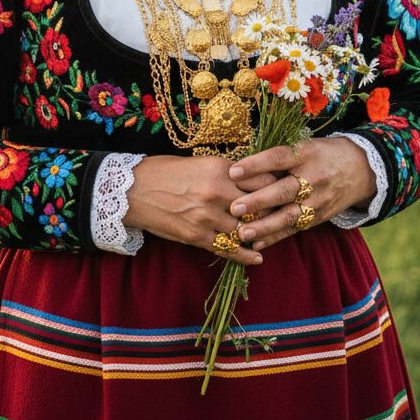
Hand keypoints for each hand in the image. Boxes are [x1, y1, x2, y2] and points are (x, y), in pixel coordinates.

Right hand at [125, 155, 275, 265]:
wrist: (134, 190)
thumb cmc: (166, 171)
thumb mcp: (201, 162)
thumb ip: (227, 172)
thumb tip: (252, 178)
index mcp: (220, 169)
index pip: (262, 179)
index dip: (276, 186)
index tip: (285, 190)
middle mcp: (218, 192)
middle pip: (259, 206)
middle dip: (273, 212)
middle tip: (285, 215)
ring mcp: (208, 217)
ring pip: (245, 230)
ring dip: (260, 234)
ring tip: (272, 236)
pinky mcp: (197, 236)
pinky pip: (227, 249)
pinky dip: (245, 255)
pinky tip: (257, 257)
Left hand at [226, 139, 374, 251]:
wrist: (360, 169)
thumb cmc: (322, 153)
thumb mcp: (305, 146)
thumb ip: (279, 156)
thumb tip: (241, 166)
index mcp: (306, 154)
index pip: (278, 158)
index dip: (256, 164)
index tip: (233, 171)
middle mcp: (313, 177)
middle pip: (284, 190)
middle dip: (258, 201)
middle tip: (234, 208)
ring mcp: (317, 200)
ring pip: (289, 215)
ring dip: (264, 226)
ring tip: (242, 233)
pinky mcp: (319, 217)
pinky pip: (295, 229)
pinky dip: (275, 237)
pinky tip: (257, 244)